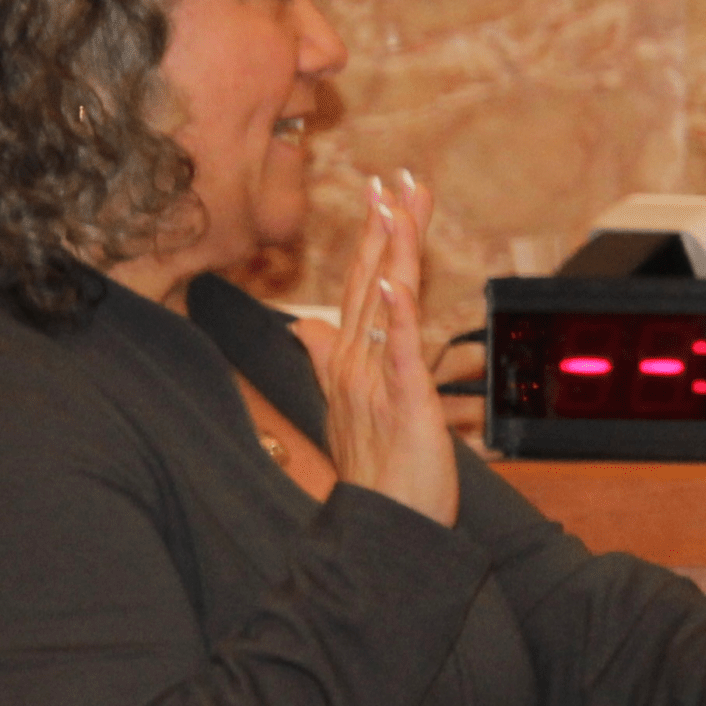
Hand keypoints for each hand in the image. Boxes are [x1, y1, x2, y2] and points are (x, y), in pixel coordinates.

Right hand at [295, 171, 458, 526]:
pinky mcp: (401, 403)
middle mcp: (355, 363)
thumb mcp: (349, 406)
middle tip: (395, 176)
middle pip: (370, 281)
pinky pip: (399, 353)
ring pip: (383, 303)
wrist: (382, 529)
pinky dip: (398, 316)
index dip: (372, 237)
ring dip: (391, 252)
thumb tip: (304, 326)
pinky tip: (396, 282)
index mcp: (348, 360)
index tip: (384, 191)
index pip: (360, 285)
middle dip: (384, 226)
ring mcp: (374, 381)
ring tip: (396, 204)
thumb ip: (327, 359)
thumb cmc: (378, 473)